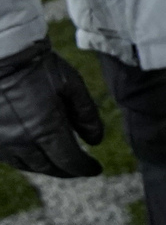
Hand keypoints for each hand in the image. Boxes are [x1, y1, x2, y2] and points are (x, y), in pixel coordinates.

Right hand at [0, 38, 104, 177]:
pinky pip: (8, 157)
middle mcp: (20, 141)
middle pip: (48, 167)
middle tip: (79, 168)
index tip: (96, 169)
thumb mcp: (72, 84)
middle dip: (67, 170)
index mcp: (44, 129)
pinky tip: (35, 152)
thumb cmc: (39, 66)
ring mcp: (1, 141)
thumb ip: (86, 114)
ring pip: (26, 165)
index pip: (69, 161)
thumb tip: (96, 141)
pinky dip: (25, 159)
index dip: (85, 168)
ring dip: (45, 167)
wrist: (2, 54)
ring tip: (59, 162)